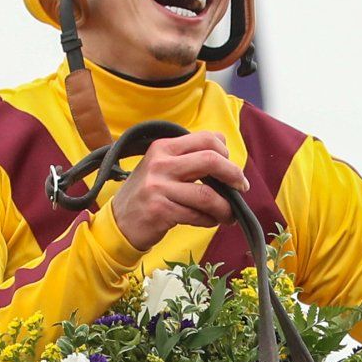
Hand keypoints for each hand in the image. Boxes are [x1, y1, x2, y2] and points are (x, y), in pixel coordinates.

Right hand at [109, 132, 250, 248]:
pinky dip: (210, 220)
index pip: (207, 139)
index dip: (226, 153)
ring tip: (228, 215)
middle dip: (234, 175)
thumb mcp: (162, 168)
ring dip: (225, 208)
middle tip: (241, 188)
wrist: (119, 222)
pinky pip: (198, 215)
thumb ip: (189, 159)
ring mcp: (159, 187)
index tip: (231, 169)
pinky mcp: (160, 210)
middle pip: (211, 160)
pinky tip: (209, 221)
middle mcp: (161, 163)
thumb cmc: (149, 194)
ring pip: (208, 195)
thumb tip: (227, 162)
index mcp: (164, 147)